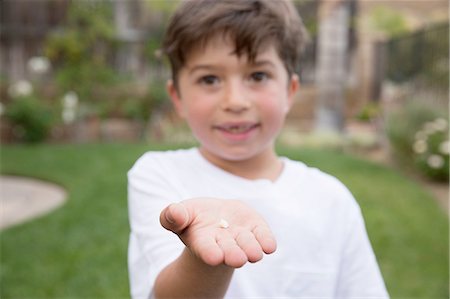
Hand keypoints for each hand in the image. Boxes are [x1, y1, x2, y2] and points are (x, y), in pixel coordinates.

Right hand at [160, 198, 276, 267]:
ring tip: (254, 254)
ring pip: (247, 245)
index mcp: (203, 241)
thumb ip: (172, 216)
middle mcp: (224, 243)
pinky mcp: (256, 228)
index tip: (214, 257)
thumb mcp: (180, 214)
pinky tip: (269, 246)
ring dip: (251, 249)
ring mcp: (242, 237)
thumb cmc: (193, 218)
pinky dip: (266, 241)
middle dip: (233, 254)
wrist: (216, 217)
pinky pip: (263, 237)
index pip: (206, 249)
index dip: (210, 252)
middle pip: (229, 250)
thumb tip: (174, 212)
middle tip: (238, 259)